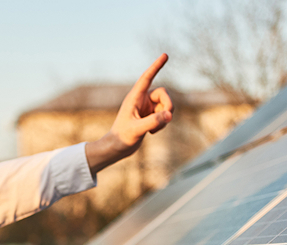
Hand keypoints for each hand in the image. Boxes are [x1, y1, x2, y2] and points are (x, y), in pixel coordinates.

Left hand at [85, 53, 173, 173]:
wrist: (117, 148)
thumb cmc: (122, 138)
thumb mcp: (137, 130)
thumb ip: (153, 122)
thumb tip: (169, 115)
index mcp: (134, 97)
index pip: (147, 78)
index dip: (156, 66)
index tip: (165, 55)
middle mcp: (141, 99)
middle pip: (164, 93)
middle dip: (169, 105)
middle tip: (166, 118)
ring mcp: (147, 107)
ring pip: (167, 105)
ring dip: (166, 117)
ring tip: (154, 130)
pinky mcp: (151, 115)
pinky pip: (165, 114)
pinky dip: (163, 123)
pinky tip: (152, 132)